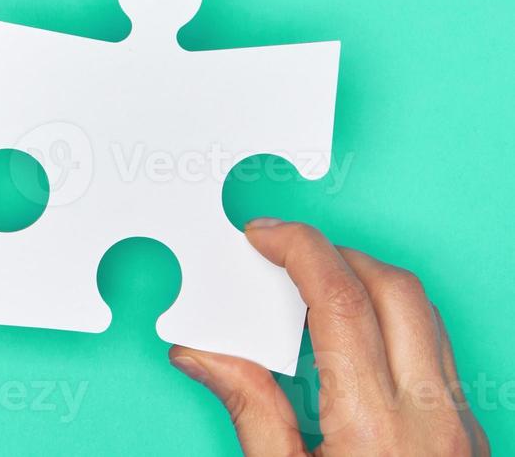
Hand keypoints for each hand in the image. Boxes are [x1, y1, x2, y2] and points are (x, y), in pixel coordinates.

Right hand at [169, 219, 489, 455]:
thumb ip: (251, 411)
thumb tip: (204, 353)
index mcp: (376, 427)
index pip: (339, 298)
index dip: (297, 247)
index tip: (263, 234)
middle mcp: (430, 416)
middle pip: (394, 288)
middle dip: (335, 250)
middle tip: (284, 251)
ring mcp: (458, 427)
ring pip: (424, 314)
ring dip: (368, 282)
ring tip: (313, 289)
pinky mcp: (467, 439)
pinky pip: (435, 352)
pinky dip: (391, 323)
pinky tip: (351, 346)